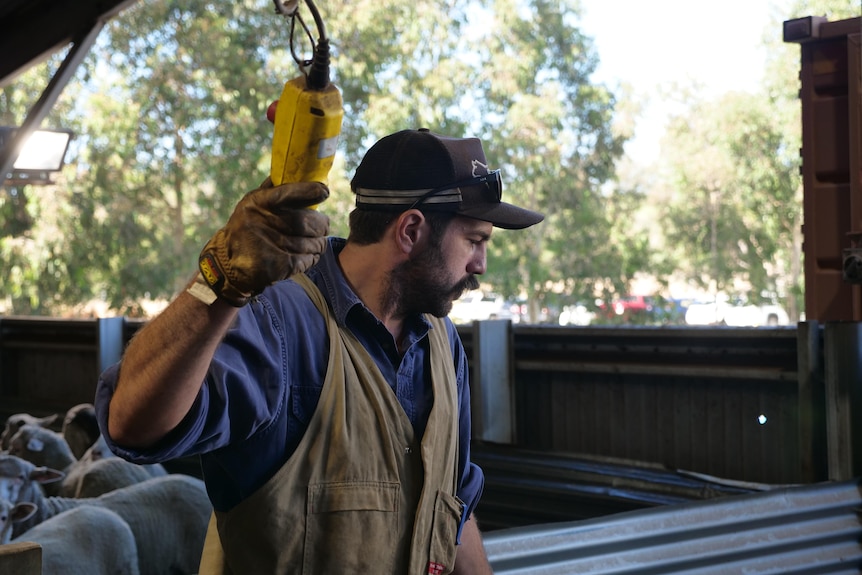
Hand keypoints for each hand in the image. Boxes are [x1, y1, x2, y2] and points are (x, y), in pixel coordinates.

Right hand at [198, 177, 329, 305]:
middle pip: (307, 222)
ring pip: (311, 243)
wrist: (228, 261)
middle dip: (321, 225)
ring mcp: (271, 244)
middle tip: (324, 226)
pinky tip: (310, 255)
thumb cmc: (248, 226)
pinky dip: (312, 258)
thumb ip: (272, 190)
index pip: (290, 193)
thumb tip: (294, 170)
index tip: (324, 192)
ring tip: (317, 242)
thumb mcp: (252, 204)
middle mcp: (264, 221)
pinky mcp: (278, 265)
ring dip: (319, 244)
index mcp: (259, 202)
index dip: (310, 191)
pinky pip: (307, 259)